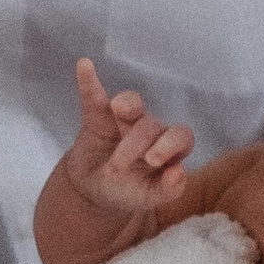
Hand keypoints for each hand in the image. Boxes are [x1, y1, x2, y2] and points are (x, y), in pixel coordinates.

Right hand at [61, 58, 195, 216]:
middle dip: (133, 146)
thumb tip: (179, 172)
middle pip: (150, 125)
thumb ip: (168, 190)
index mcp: (169, 148)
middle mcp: (151, 129)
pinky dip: (89, 80)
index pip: (179, 136)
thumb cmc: (128, 192)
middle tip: (115, 169)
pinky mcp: (98, 114)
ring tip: (117, 108)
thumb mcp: (148, 198)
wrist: (94, 191)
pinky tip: (84, 65)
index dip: (169, 145)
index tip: (152, 160)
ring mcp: (124, 119)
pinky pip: (94, 95)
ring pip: (131, 104)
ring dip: (127, 104)